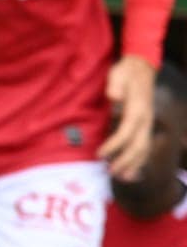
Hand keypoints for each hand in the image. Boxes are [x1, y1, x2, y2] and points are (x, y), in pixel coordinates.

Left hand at [100, 55, 157, 178]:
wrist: (142, 68)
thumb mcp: (118, 74)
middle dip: (125, 161)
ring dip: (134, 164)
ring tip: (122, 177)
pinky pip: (145, 146)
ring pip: (144, 149)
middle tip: (110, 172)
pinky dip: (140, 159)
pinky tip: (132, 170)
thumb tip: (113, 96)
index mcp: (138, 110)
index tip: (100, 154)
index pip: (126, 133)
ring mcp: (148, 124)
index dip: (114, 145)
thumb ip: (115, 85)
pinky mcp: (146, 125)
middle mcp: (145, 120)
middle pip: (138, 146)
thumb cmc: (125, 73)